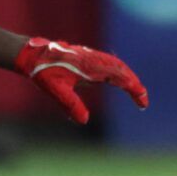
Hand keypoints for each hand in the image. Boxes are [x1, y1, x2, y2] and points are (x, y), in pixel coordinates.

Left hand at [14, 37, 148, 122]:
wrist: (33, 55)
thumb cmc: (44, 72)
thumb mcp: (56, 91)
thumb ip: (71, 104)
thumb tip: (84, 120)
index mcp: (91, 66)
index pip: (121, 77)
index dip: (134, 89)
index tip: (143, 103)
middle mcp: (95, 60)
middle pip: (123, 70)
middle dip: (135, 84)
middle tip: (143, 101)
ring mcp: (92, 57)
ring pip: (117, 65)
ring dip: (128, 77)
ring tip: (135, 91)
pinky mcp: (88, 57)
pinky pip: (109, 63)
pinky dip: (119, 71)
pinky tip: (118, 80)